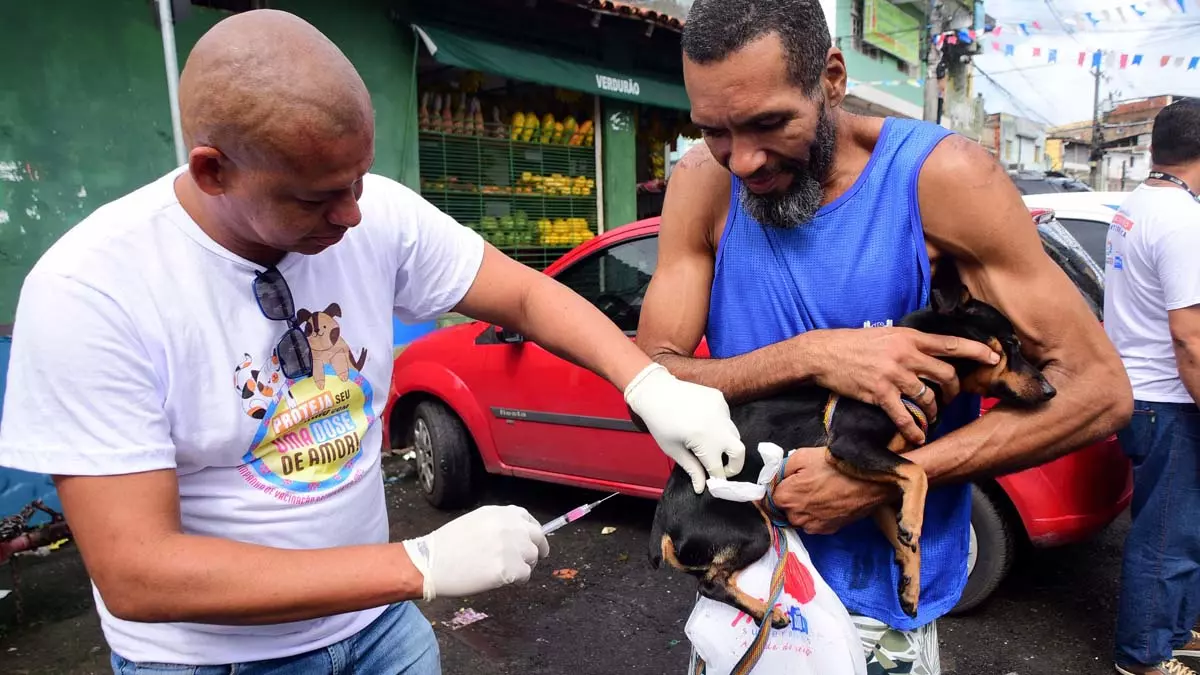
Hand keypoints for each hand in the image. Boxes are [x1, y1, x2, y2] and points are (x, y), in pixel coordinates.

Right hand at [400, 505, 548, 600]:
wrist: (430, 562)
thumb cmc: (446, 545)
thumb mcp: (475, 522)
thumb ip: (498, 525)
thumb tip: (514, 536)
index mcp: (500, 513)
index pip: (528, 520)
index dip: (531, 532)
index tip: (531, 541)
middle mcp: (510, 526)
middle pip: (537, 538)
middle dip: (536, 549)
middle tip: (529, 561)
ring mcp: (511, 547)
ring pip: (532, 558)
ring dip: (523, 565)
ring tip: (504, 571)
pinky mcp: (510, 569)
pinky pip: (524, 576)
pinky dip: (516, 580)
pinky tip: (499, 579)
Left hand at [624, 362, 745, 492]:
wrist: (655, 391)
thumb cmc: (659, 423)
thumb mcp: (673, 449)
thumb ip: (692, 469)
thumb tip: (701, 488)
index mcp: (704, 440)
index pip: (718, 468)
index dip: (717, 479)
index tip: (713, 483)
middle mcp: (718, 425)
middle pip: (739, 452)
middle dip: (734, 465)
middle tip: (722, 469)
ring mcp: (721, 409)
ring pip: (734, 434)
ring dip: (726, 445)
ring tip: (707, 445)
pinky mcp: (720, 399)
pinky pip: (727, 418)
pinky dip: (720, 426)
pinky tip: (703, 423)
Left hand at [770, 447, 892, 534]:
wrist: (869, 480)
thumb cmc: (834, 466)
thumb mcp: (802, 456)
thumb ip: (781, 468)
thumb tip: (775, 477)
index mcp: (786, 498)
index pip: (771, 496)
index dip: (780, 486)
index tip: (789, 479)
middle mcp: (796, 517)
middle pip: (785, 508)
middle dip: (792, 497)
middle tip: (808, 482)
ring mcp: (813, 526)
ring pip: (800, 517)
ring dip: (805, 507)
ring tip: (821, 491)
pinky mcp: (829, 530)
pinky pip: (815, 523)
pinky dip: (818, 514)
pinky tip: (829, 501)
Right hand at [808, 327, 998, 444]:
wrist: (823, 353)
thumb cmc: (854, 343)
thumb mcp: (886, 334)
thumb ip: (909, 343)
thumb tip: (930, 353)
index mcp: (909, 337)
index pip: (951, 344)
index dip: (976, 351)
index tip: (994, 358)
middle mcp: (905, 355)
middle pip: (945, 375)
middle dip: (953, 391)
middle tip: (950, 399)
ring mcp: (893, 375)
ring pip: (928, 398)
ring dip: (933, 413)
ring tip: (930, 418)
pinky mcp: (879, 393)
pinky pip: (904, 416)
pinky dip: (914, 430)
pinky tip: (917, 437)